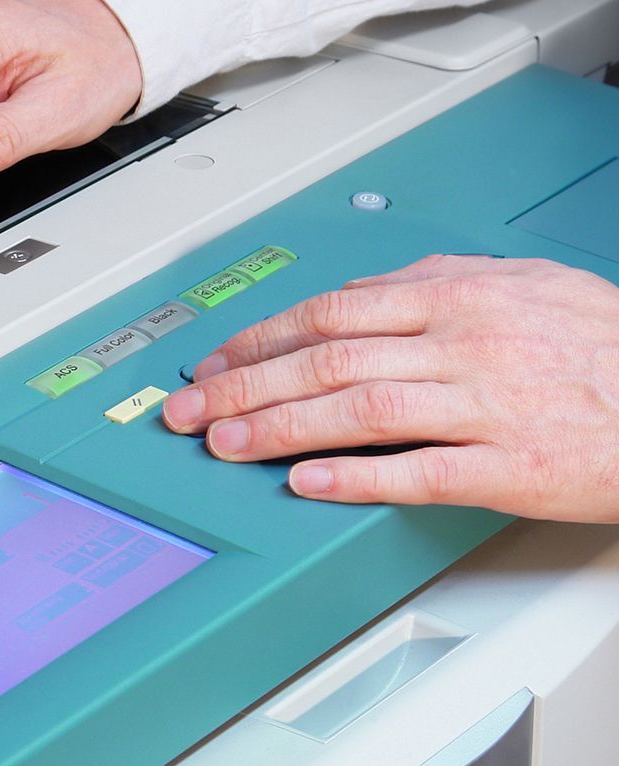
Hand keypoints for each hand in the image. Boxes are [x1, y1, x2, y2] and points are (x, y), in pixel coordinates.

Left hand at [160, 255, 618, 520]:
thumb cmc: (607, 344)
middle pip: (324, 360)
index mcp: (457, 296)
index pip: (327, 314)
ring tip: (225, 444)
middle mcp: (462, 343)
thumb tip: (358, 293)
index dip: (257, 340)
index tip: (212, 363)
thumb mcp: (522, 284)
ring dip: (278, 428)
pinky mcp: (513, 466)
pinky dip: (356, 476)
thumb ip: (436, 282)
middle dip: (242, 387)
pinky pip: (420, 470)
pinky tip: (308, 484)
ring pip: (356, 410)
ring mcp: (486, 405)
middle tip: (188, 411)